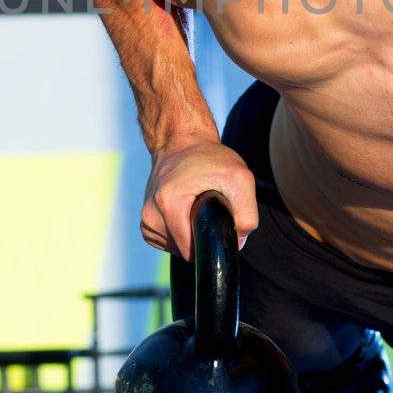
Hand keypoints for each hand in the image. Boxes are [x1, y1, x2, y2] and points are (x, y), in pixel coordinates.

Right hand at [140, 138, 258, 259]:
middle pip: (184, 251)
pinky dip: (182, 232)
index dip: (210, 241)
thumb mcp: (240, 178)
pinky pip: (169, 242)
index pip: (191, 250)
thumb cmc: (209, 157)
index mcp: (168, 203)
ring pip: (176, 248)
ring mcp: (146, 219)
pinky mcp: (147, 222)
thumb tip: (237, 241)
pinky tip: (186, 211)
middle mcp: (150, 214)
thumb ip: (246, 214)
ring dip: (191, 233)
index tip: (216, 219)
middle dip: (201, 235)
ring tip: (196, 206)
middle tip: (208, 207)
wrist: (181, 141)